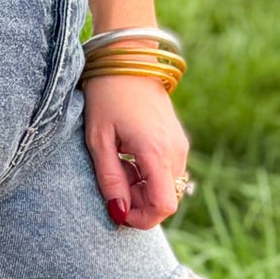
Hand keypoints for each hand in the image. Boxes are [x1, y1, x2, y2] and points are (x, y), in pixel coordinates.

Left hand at [82, 73, 189, 230]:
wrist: (129, 60)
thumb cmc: (107, 96)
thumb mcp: (99, 140)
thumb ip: (110, 180)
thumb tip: (119, 213)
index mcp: (156, 152)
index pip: (164, 206)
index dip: (142, 218)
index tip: (119, 212)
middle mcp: (176, 152)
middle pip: (165, 200)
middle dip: (138, 203)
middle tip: (111, 184)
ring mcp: (180, 146)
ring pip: (166, 187)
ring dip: (142, 189)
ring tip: (118, 164)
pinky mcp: (178, 142)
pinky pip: (167, 172)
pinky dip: (148, 175)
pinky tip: (128, 157)